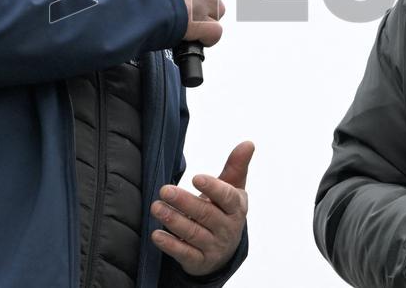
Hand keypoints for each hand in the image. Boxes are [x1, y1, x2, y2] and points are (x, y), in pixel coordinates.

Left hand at [150, 141, 253, 275]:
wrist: (224, 250)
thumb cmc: (224, 210)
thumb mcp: (232, 189)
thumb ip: (236, 167)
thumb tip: (249, 143)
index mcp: (236, 208)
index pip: (227, 197)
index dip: (213, 188)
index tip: (196, 178)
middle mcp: (227, 228)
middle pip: (206, 214)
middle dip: (184, 202)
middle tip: (164, 190)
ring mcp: (214, 246)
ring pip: (194, 233)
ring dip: (173, 220)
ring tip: (156, 207)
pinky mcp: (199, 261)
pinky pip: (185, 254)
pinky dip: (170, 245)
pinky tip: (156, 234)